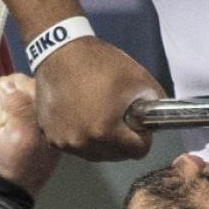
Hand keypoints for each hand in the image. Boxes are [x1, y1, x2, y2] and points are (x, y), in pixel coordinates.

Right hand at [0, 75, 60, 195]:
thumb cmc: (12, 167)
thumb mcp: (24, 136)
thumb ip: (22, 106)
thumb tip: (8, 85)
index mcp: (47, 118)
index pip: (33, 85)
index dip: (16, 96)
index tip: (7, 117)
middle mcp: (32, 114)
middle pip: (12, 83)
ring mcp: (11, 115)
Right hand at [35, 36, 165, 160]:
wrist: (60, 52)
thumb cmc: (101, 64)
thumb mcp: (139, 79)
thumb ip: (157, 104)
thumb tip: (157, 121)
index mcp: (105, 131)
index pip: (137, 152)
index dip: (142, 137)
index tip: (137, 124)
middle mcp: (83, 143)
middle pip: (116, 156)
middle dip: (122, 141)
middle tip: (118, 117)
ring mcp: (64, 142)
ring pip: (95, 154)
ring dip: (101, 142)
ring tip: (99, 116)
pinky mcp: (51, 137)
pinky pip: (75, 147)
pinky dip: (82, 137)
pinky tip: (81, 117)